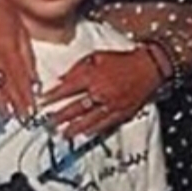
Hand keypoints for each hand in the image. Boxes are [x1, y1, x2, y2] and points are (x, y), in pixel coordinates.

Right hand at [0, 0, 37, 121]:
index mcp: (7, 47)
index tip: (32, 110)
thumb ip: (27, 57)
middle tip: (22, 119)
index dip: (26, 97)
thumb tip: (34, 79)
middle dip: (14, 105)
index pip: (19, 79)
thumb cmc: (2, 8)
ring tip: (6, 117)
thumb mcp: (22, 30)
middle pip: (5, 86)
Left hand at [41, 48, 162, 138]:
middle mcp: (100, 91)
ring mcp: (111, 104)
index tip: (44, 102)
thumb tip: (62, 78)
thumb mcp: (97, 56)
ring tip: (64, 134)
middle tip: (49, 124)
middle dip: (60, 117)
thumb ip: (77, 67)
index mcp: (93, 76)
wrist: (148, 67)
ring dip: (74, 128)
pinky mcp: (121, 112)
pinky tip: (85, 134)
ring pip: (88, 119)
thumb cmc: (123, 60)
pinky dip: (93, 130)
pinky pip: (105, 124)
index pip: (67, 89)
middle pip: (75, 107)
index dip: (53, 96)